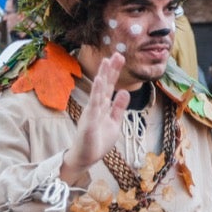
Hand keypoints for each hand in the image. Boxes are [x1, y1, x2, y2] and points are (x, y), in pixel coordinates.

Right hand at [60, 52, 128, 184]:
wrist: (86, 158)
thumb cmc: (98, 141)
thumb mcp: (114, 122)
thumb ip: (118, 107)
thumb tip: (125, 92)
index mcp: (103, 106)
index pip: (109, 86)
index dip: (114, 72)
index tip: (120, 57)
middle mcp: (96, 106)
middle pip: (104, 84)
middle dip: (110, 69)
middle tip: (117, 53)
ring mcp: (92, 112)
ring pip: (98, 91)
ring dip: (103, 76)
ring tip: (106, 62)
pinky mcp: (89, 120)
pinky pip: (94, 104)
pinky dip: (97, 92)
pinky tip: (99, 81)